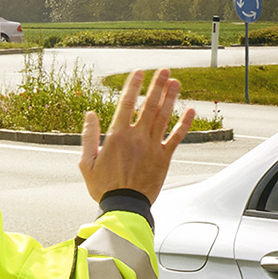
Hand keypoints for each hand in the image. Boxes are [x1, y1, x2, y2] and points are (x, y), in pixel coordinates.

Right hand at [79, 69, 195, 204]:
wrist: (124, 208)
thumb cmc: (104, 188)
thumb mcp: (87, 163)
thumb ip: (89, 136)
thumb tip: (90, 114)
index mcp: (117, 136)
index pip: (126, 104)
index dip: (133, 86)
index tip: (139, 72)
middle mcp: (137, 138)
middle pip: (149, 105)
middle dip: (157, 85)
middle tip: (164, 70)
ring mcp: (152, 147)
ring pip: (164, 117)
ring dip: (170, 98)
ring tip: (175, 82)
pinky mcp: (164, 158)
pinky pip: (176, 137)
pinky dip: (184, 123)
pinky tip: (191, 110)